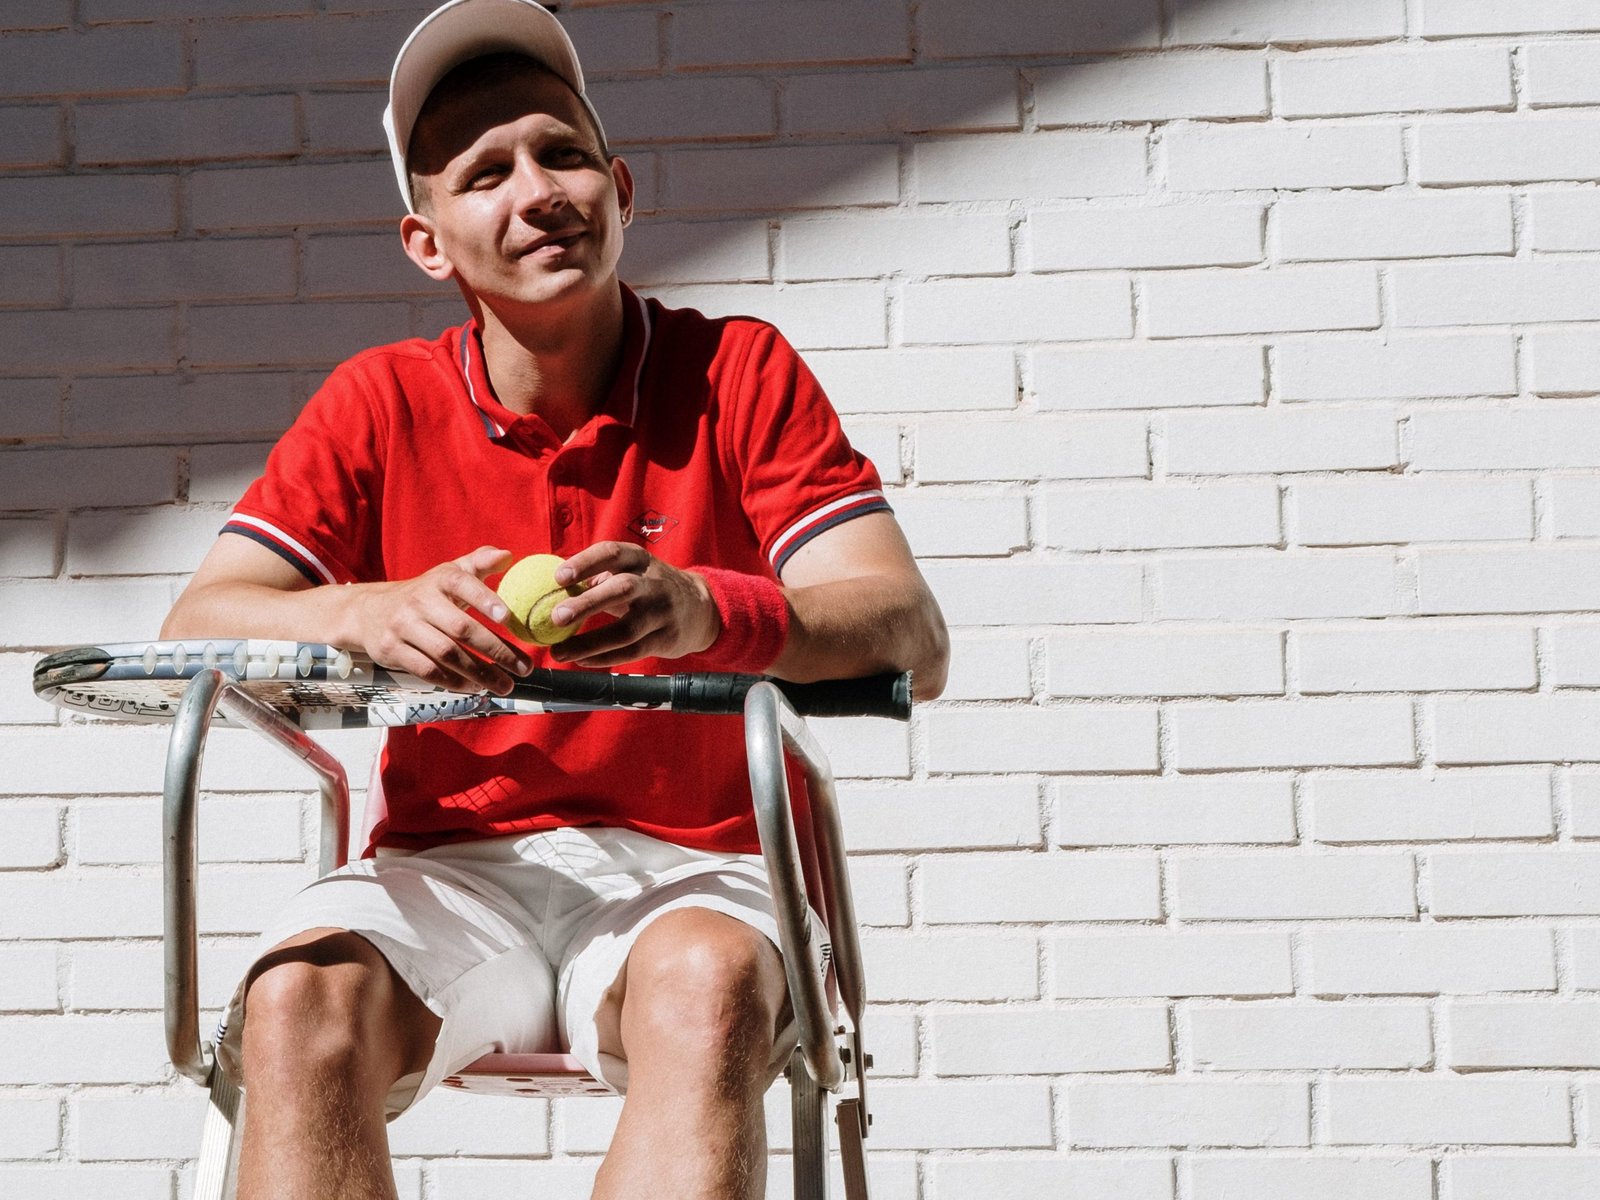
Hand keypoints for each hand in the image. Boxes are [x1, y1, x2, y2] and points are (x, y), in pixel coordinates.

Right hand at [351, 546, 531, 693]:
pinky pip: (427, 670)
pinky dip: (453, 681)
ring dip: (480, 672)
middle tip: (523, 667)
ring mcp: (403, 627)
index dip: (486, 600)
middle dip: (496, 650)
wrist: (369, 611)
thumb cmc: (424, 594)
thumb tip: (508, 555)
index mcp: (439, 580)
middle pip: (461, 628)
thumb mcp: (448, 573)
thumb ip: (479, 563)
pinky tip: (475, 687)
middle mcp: (420, 601)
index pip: (464, 585)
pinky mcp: (392, 651)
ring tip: (505, 685)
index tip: (509, 619)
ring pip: (447, 654)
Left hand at [547, 541, 719, 667]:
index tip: (558, 577)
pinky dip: (604, 658)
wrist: (700, 608)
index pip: (612, 553)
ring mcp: (662, 612)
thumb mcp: (630, 571)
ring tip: (558, 653)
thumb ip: (596, 578)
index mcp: (639, 560)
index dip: (585, 563)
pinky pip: (632, 652)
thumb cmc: (648, 588)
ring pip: (626, 630)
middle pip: (621, 589)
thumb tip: (548, 589)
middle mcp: (653, 583)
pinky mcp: (666, 639)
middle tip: (555, 617)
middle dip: (588, 603)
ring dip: (590, 643)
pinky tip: (580, 661)